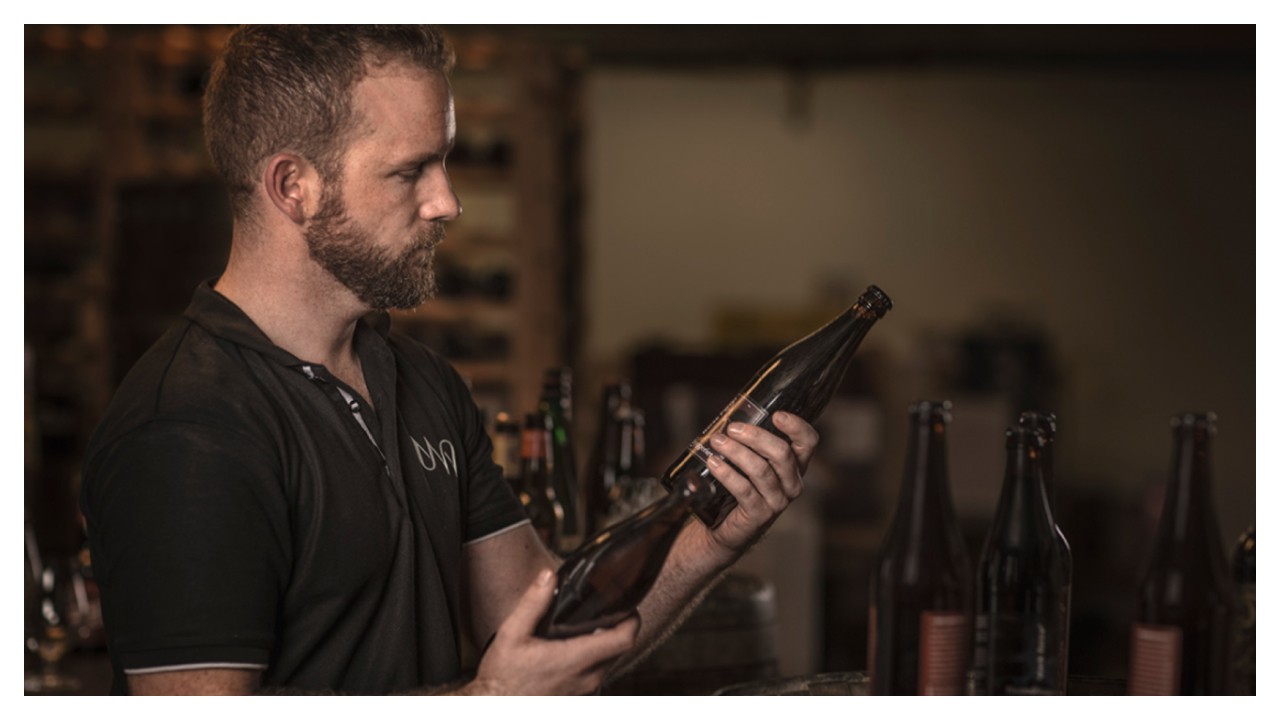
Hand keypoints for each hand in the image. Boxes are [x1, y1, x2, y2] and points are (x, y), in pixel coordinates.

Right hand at [464, 569, 638, 694]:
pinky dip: (596, 657)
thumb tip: (548, 578)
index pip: (623, 639)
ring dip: (607, 643)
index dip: (632, 619)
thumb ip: (533, 603)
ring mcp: (584, 690)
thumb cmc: (503, 678)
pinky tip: (578, 647)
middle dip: (620, 627)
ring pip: (610, 662)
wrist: (496, 706)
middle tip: (609, 610)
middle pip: (621, 649)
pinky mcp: (579, 696)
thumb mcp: (512, 634)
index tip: (628, 606)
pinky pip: (598, 674)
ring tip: (592, 626)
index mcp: (575, 659)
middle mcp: (587, 678)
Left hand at [699, 411, 819, 556]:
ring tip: (716, 442)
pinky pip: (744, 489)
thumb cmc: (737, 486)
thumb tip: (730, 417)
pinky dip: (727, 473)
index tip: (776, 415)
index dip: (796, 427)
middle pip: (782, 453)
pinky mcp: (759, 515)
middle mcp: (792, 483)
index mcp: (794, 466)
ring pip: (761, 470)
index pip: (808, 442)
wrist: (724, 526)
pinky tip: (713, 463)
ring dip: (736, 452)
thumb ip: (747, 441)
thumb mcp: (748, 460)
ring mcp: (777, 501)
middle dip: (755, 436)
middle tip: (732, 428)